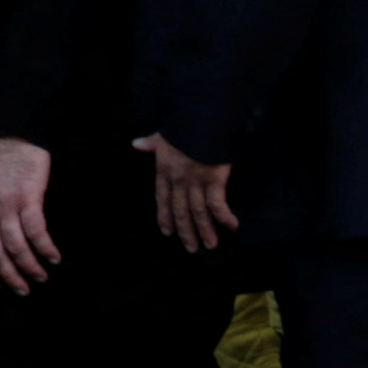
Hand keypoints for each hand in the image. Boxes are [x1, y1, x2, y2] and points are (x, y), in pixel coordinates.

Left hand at [0, 134, 58, 294]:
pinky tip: (53, 256)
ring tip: (40, 277)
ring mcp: (6, 204)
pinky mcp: (28, 197)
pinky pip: (36, 231)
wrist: (10, 129)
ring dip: (28, 266)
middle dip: (7, 276)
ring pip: (15, 246)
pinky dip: (45, 247)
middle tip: (21, 290)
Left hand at [139, 133, 236, 252]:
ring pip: (198, 212)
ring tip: (210, 245)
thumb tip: (136, 144)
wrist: (201, 119)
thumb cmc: (183, 125)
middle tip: (191, 248)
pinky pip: (217, 204)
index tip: (167, 232)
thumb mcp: (164, 134)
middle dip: (186, 231)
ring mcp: (196, 181)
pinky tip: (231, 226)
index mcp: (164, 169)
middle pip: (180, 210)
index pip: (162, 198)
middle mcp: (178, 179)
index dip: (165, 216)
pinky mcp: (214, 179)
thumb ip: (152, 142)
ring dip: (205, 231)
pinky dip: (224, 217)